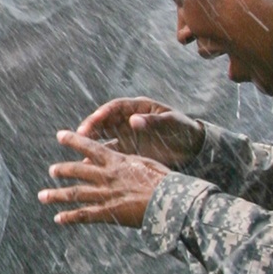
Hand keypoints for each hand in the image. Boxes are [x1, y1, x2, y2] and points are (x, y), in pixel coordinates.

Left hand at [38, 130, 170, 227]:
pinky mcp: (108, 213)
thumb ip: (129, 161)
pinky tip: (58, 219)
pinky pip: (85, 215)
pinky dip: (70, 217)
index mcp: (117, 161)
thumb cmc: (165, 181)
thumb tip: (122, 158)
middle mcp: (107, 176)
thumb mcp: (146, 163)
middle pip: (77, 171)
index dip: (73, 140)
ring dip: (57, 195)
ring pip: (75, 193)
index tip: (60, 135)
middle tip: (51, 170)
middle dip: (62, 170)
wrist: (171, 200)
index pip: (90, 147)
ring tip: (42, 196)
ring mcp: (106, 195)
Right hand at [77, 97, 204, 167]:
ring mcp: (126, 136)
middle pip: (105, 121)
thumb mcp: (171, 123)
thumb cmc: (183, 129)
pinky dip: (100, 158)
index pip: (116, 107)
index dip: (104, 112)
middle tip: (79, 134)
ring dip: (91, 143)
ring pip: (104, 138)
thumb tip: (133, 120)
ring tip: (79, 150)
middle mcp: (128, 120)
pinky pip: (110, 153)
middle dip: (91, 127)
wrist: (193, 148)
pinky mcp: (128, 151)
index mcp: (138, 108)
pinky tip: (89, 166)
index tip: (94, 119)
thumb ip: (152, 121)